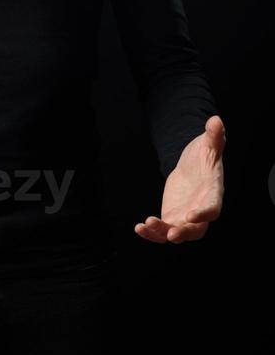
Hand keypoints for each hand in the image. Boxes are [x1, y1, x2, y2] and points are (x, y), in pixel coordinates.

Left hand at [134, 114, 225, 243]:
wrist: (193, 165)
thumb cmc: (205, 155)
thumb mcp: (209, 144)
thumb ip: (213, 136)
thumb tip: (216, 120)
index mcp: (212, 194)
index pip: (212, 208)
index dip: (204, 213)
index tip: (191, 216)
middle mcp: (201, 210)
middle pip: (196, 230)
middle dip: (183, 233)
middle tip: (171, 234)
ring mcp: (185, 217)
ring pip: (176, 233)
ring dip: (161, 233)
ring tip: (145, 225)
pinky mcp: (171, 218)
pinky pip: (162, 230)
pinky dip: (150, 233)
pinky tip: (138, 228)